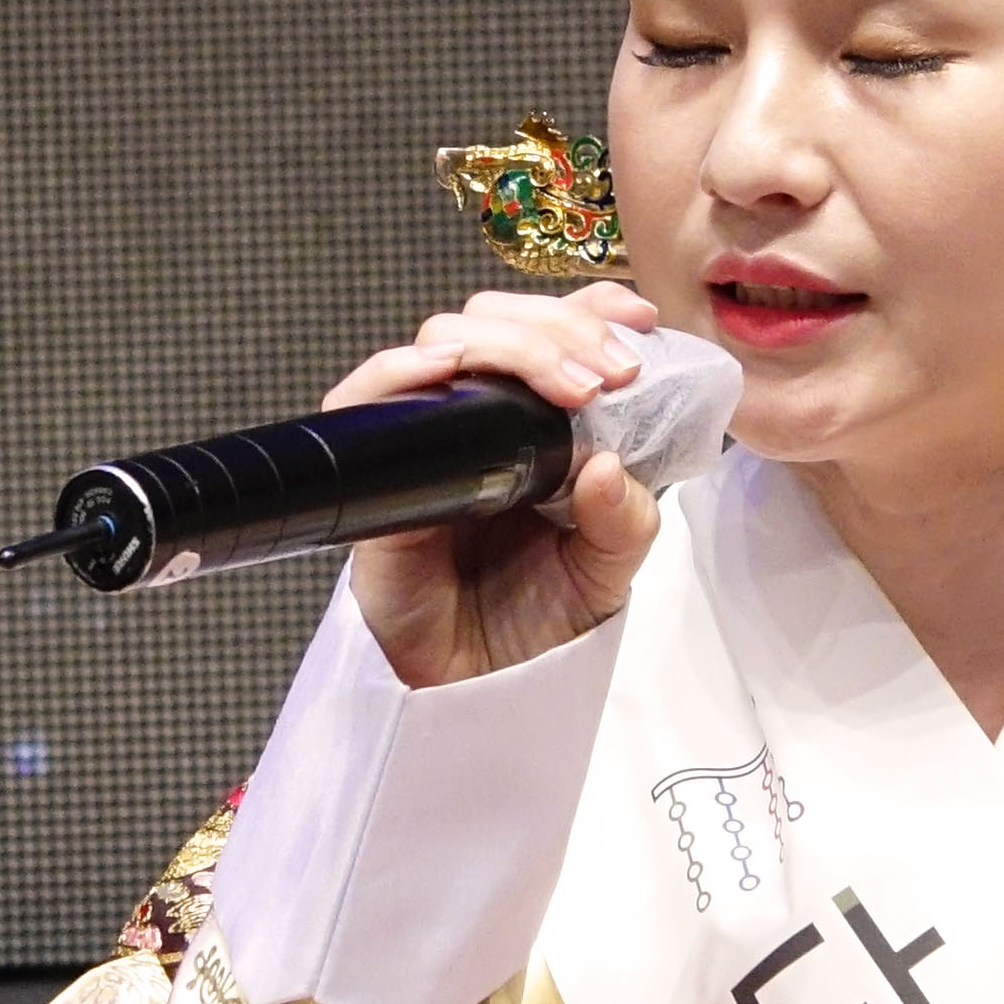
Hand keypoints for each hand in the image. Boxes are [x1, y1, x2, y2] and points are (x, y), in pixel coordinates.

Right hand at [333, 284, 665, 687]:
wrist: (476, 695)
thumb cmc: (535, 624)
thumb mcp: (607, 571)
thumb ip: (623, 519)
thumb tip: (602, 465)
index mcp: (539, 422)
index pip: (553, 330)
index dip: (588, 308)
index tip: (637, 320)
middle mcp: (480, 418)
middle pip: (496, 320)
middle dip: (559, 328)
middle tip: (610, 372)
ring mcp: (425, 438)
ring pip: (442, 343)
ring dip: (506, 344)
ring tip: (569, 386)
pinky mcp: (376, 473)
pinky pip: (366, 402)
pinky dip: (399, 372)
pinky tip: (444, 369)